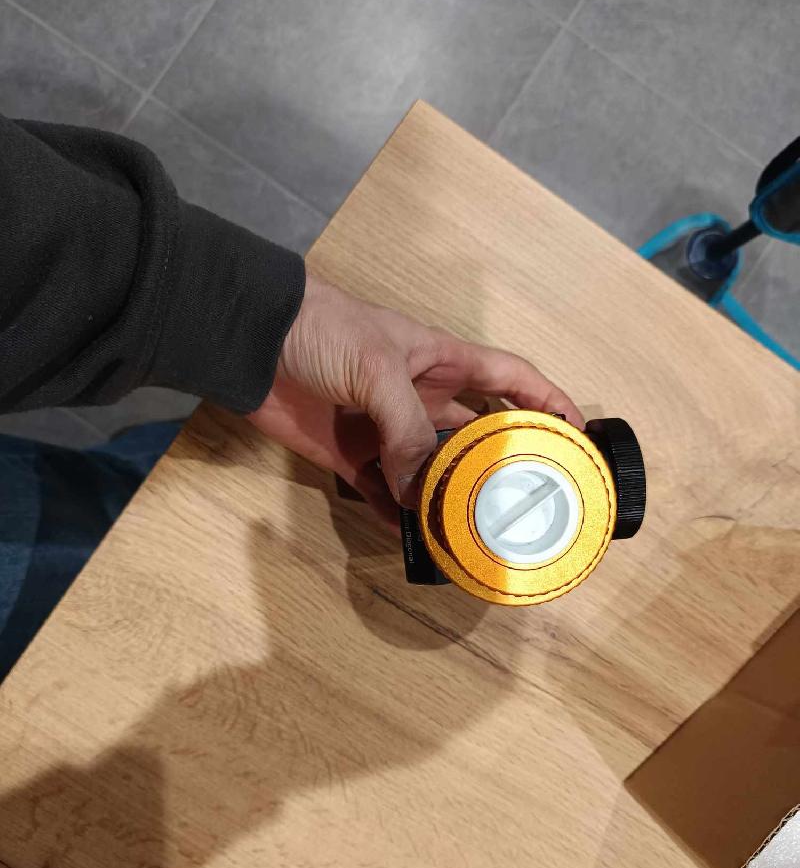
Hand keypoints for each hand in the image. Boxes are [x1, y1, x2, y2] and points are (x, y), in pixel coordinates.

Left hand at [247, 274, 582, 522]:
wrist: (251, 340)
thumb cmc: (325, 332)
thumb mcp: (379, 369)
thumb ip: (408, 427)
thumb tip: (422, 490)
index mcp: (443, 362)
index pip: (511, 380)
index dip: (548, 402)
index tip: (579, 434)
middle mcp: (423, 398)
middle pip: (476, 434)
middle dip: (501, 464)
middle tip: (527, 502)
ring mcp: (386, 429)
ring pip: (432, 469)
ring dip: (450, 495)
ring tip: (475, 531)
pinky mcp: (349, 455)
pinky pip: (382, 490)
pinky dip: (396, 512)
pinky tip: (415, 535)